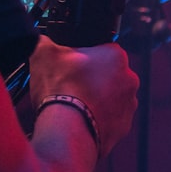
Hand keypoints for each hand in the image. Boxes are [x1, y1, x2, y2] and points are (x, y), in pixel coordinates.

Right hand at [29, 36, 138, 157]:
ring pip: (110, 97)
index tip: (70, 64)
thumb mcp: (44, 53)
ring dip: (96, 99)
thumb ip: (44, 41)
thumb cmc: (60, 89)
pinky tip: (80, 119)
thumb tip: (41, 41)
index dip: (82, 55)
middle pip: (107, 73)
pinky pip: (110, 119)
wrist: (66, 131)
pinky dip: (97, 119)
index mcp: (116, 56)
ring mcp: (129, 106)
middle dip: (91, 78)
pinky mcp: (123, 128)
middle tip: (70, 84)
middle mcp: (129, 80)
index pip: (101, 48)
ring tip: (73, 104)